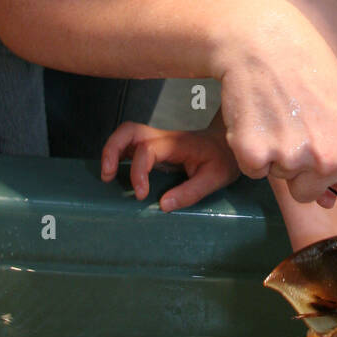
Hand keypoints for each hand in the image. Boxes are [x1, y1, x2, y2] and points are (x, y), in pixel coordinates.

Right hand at [100, 114, 238, 209]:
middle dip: (112, 149)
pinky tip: (116, 173)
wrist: (228, 145)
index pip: (148, 149)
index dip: (138, 170)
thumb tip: (163, 205)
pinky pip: (131, 146)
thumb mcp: (215, 178)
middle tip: (107, 175)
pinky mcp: (155, 148)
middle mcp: (163, 139)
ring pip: (127, 135)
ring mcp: (157, 141)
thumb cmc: (223, 160)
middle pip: (129, 131)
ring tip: (107, 176)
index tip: (140, 195)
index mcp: (177, 144)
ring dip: (111, 151)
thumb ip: (190, 192)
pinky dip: (118, 156)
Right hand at [215, 0, 336, 288]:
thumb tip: (324, 200)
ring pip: (285, 180)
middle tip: (301, 120)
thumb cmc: (309, 73)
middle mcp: (329, 157)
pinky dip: (253, 149)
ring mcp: (291, 157)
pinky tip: (258, 116)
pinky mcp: (255, 155)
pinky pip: (256, 170)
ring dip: (279, 154)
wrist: (263, 40)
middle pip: (315, 191)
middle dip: (305, 165)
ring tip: (281, 113)